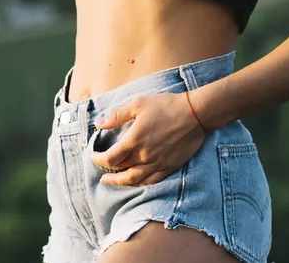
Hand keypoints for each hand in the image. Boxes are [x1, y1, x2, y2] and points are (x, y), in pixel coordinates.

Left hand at [90, 91, 207, 186]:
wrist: (195, 114)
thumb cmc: (166, 106)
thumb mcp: (138, 104)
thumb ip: (117, 116)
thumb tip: (99, 123)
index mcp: (134, 141)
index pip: (110, 158)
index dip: (98, 160)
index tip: (93, 156)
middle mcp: (145, 156)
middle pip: (121, 171)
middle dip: (108, 171)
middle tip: (101, 172)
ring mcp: (158, 164)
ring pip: (135, 180)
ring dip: (121, 182)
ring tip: (113, 181)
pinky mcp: (170, 167)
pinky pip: (152, 181)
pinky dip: (141, 184)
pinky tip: (136, 182)